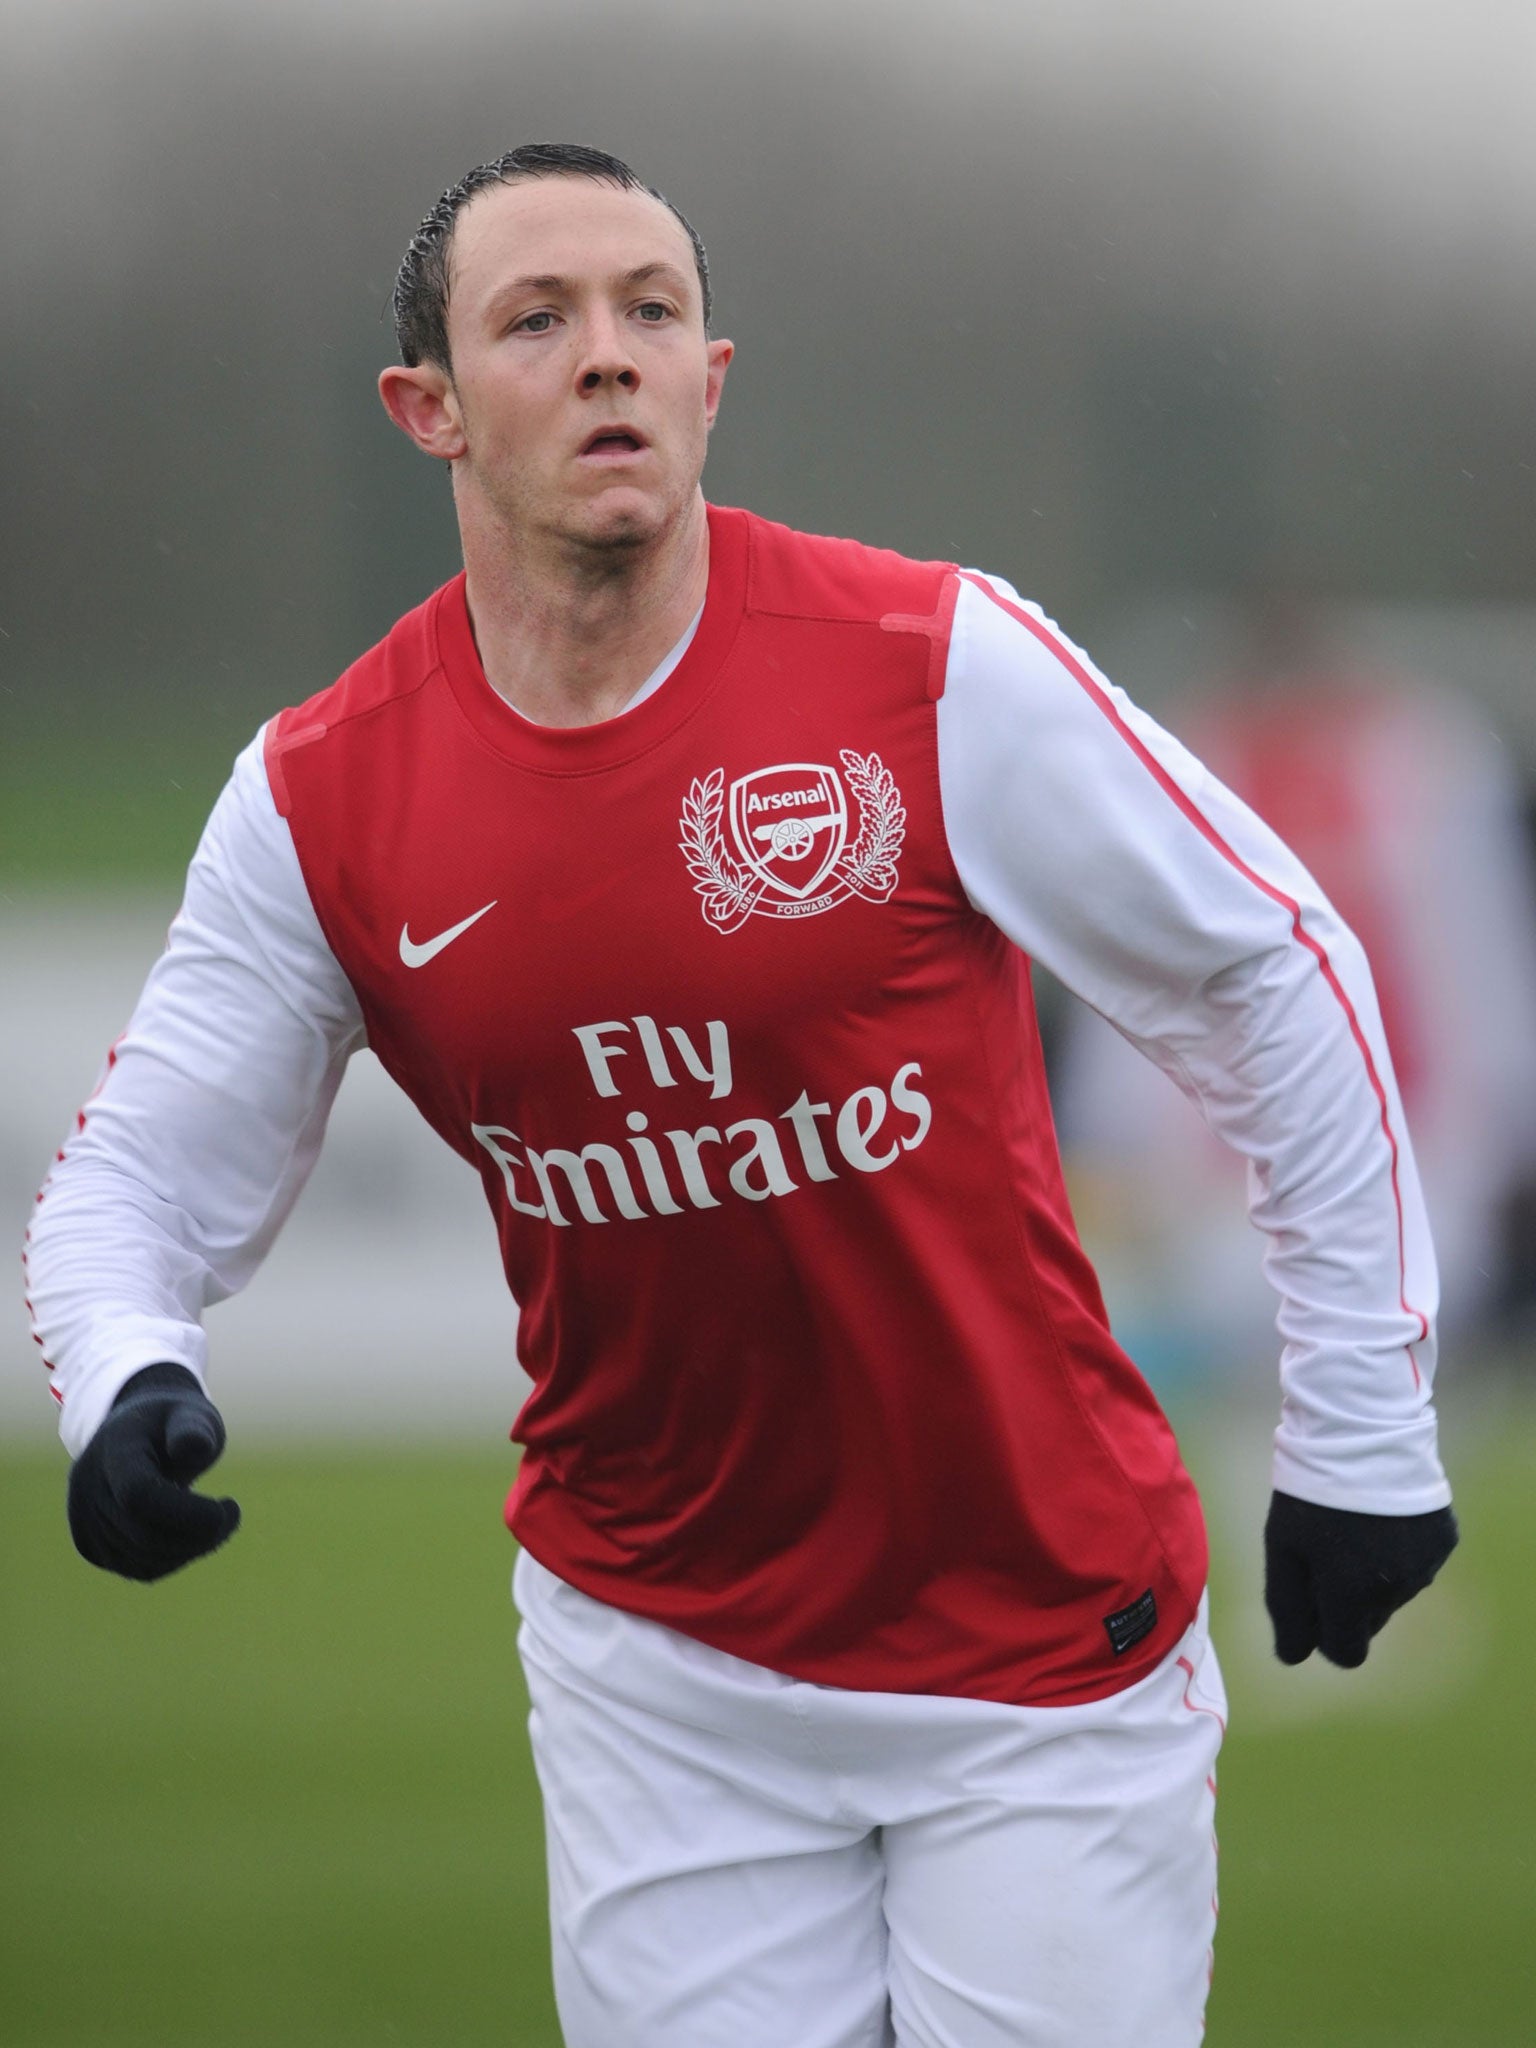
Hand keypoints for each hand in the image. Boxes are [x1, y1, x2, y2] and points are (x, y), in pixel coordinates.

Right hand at [68, 1363, 240, 1580]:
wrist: (136, 1435)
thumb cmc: (172, 1423)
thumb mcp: (190, 1413)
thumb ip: (193, 1429)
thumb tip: (193, 1447)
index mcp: (112, 1451)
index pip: (138, 1495)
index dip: (187, 1512)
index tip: (230, 1506)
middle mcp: (88, 1488)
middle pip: (144, 1534)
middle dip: (199, 1534)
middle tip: (232, 1515)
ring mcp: (84, 1521)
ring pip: (143, 1559)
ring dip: (191, 1550)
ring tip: (217, 1523)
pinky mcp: (92, 1545)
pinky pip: (139, 1569)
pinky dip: (175, 1559)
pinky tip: (194, 1537)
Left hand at [1264, 1489, 1457, 1668]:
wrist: (1364, 1431)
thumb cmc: (1310, 1491)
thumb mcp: (1282, 1546)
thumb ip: (1287, 1606)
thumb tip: (1292, 1655)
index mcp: (1353, 1595)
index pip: (1346, 1652)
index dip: (1326, 1635)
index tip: (1314, 1604)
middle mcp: (1396, 1590)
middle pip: (1369, 1622)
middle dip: (1348, 1603)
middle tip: (1329, 1556)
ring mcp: (1426, 1565)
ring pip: (1394, 1593)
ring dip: (1373, 1576)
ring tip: (1354, 1527)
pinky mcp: (1443, 1540)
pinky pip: (1417, 1562)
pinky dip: (1399, 1551)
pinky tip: (1383, 1515)